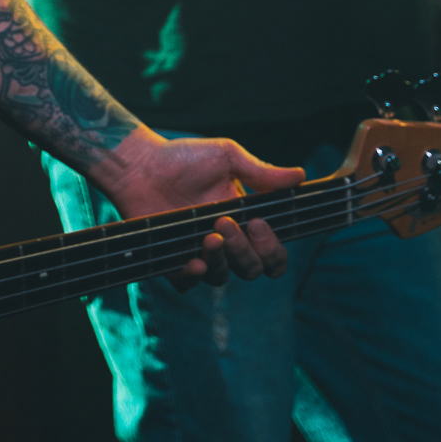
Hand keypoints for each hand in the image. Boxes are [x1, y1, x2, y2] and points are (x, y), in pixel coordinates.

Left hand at [86, 126, 303, 288]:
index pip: (272, 253)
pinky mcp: (173, 260)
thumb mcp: (225, 157)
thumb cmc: (183, 158)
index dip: (273, 248)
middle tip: (226, 223)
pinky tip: (193, 261)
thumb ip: (261, 172)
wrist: (140, 164)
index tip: (259, 223)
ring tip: (210, 235)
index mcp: (243, 221)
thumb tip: (301, 176)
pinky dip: (194, 277)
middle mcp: (226, 242)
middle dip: (247, 251)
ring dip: (223, 260)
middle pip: (253, 269)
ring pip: (224, 277)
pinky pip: (189, 284)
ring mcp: (199, 252)